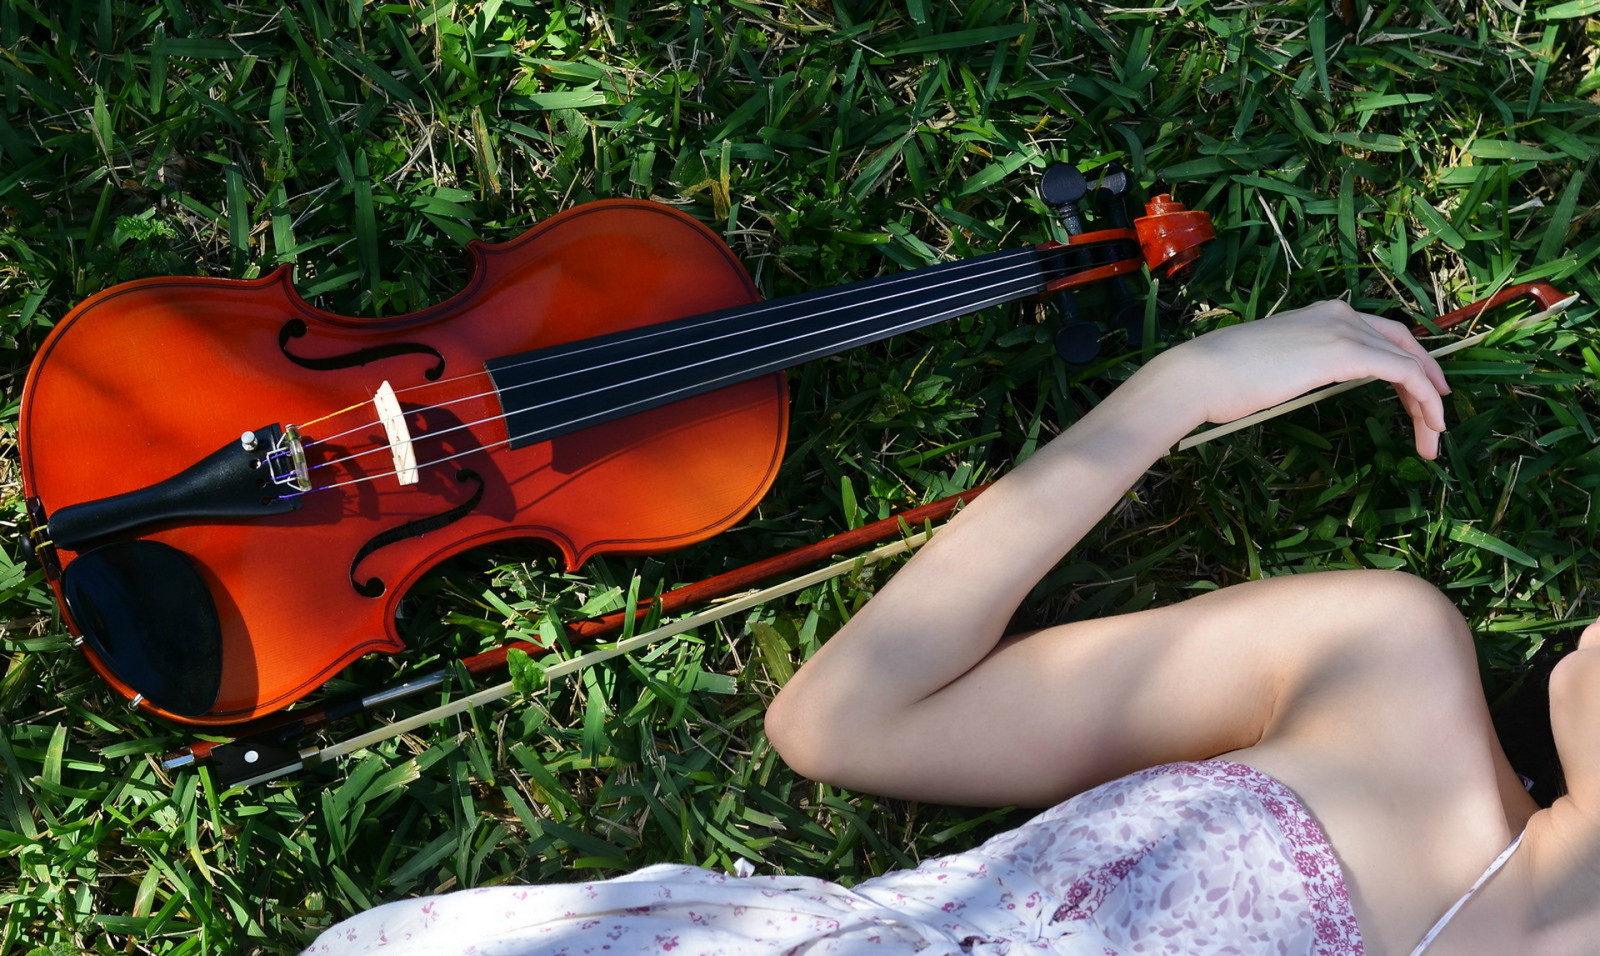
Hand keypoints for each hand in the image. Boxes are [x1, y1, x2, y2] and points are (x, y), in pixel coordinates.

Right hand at [1161, 300, 1450, 457]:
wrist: (1202, 374)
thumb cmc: (1221, 378)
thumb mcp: (1270, 366)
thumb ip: (1296, 365)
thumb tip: (1297, 380)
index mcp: (1320, 314)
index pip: (1380, 334)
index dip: (1409, 362)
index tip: (1421, 394)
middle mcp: (1339, 314)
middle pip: (1402, 344)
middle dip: (1427, 379)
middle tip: (1437, 416)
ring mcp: (1343, 329)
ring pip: (1408, 361)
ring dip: (1428, 401)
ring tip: (1434, 436)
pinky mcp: (1345, 352)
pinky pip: (1402, 372)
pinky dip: (1423, 397)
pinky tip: (1430, 423)